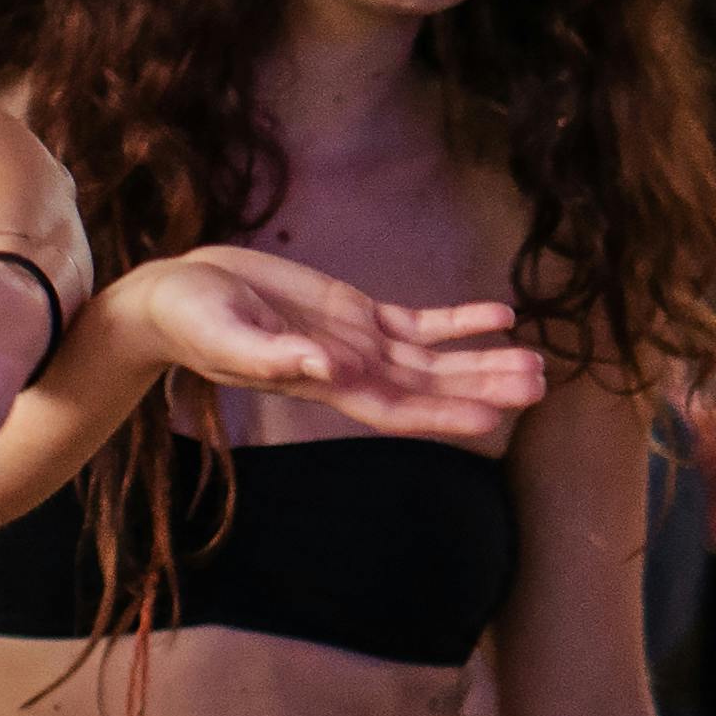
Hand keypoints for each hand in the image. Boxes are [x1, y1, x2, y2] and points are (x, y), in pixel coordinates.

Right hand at [134, 244, 547, 441]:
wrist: (174, 297)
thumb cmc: (191, 321)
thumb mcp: (226, 336)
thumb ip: (274, 354)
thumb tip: (328, 368)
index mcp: (322, 383)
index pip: (396, 408)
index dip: (444, 414)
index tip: (494, 418)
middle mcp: (349, 370)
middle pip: (429, 387)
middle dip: (482, 385)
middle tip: (541, 383)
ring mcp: (356, 342)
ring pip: (433, 357)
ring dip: (482, 359)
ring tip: (537, 359)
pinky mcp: (353, 312)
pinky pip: (418, 322)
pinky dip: (458, 322)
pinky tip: (500, 315)